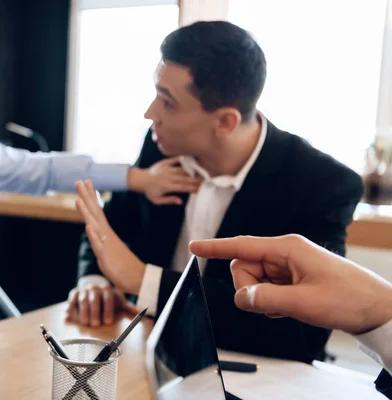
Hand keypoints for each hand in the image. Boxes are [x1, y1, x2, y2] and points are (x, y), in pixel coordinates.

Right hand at [65, 284, 137, 326]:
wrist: (93, 288)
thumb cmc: (107, 298)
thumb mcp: (117, 301)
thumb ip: (126, 306)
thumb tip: (139, 312)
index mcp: (106, 289)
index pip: (108, 298)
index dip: (108, 310)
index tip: (108, 321)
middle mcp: (94, 287)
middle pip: (94, 299)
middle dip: (95, 312)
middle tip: (95, 324)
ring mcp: (84, 290)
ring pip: (83, 300)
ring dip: (84, 312)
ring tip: (85, 324)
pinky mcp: (74, 293)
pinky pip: (71, 300)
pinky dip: (69, 308)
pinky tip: (68, 316)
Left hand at [75, 180, 145, 293]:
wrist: (137, 278)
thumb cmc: (122, 265)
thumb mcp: (107, 249)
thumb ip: (100, 240)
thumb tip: (94, 234)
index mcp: (106, 232)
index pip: (97, 210)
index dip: (91, 196)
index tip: (86, 181)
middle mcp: (106, 234)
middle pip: (95, 212)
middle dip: (86, 196)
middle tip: (79, 181)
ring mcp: (106, 244)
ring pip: (95, 225)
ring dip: (87, 212)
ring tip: (78, 199)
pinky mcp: (106, 256)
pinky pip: (99, 244)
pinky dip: (93, 235)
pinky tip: (88, 226)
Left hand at [128, 157, 201, 205]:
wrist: (140, 179)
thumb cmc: (149, 191)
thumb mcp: (157, 200)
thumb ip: (169, 200)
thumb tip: (181, 201)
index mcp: (167, 187)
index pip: (183, 188)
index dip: (193, 188)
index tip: (201, 189)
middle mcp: (169, 177)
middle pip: (185, 178)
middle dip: (196, 179)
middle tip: (206, 180)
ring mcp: (167, 169)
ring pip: (182, 169)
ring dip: (192, 170)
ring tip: (201, 171)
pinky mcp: (165, 163)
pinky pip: (175, 160)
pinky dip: (183, 159)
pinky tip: (191, 159)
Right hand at [189, 234, 391, 334]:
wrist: (376, 309)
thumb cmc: (347, 299)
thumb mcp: (304, 303)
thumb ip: (266, 299)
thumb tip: (241, 298)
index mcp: (286, 248)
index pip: (241, 246)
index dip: (215, 248)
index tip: (194, 247)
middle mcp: (284, 253)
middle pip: (244, 268)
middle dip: (250, 288)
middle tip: (273, 304)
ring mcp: (287, 266)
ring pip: (253, 281)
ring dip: (263, 298)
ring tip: (289, 306)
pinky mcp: (291, 279)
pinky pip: (266, 289)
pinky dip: (271, 301)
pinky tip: (291, 307)